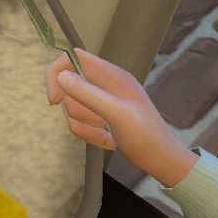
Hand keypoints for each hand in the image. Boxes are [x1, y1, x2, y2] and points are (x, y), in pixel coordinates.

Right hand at [45, 49, 198, 187]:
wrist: (162, 160)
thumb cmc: (144, 136)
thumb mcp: (116, 114)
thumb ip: (88, 93)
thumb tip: (61, 76)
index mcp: (111, 75)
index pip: (73, 57)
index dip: (57, 73)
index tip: (54, 100)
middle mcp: (106, 83)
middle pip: (69, 86)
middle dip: (75, 109)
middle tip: (97, 123)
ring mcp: (104, 99)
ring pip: (72, 105)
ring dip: (82, 125)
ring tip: (104, 135)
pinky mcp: (102, 114)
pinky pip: (80, 120)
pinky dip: (87, 133)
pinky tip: (106, 141)